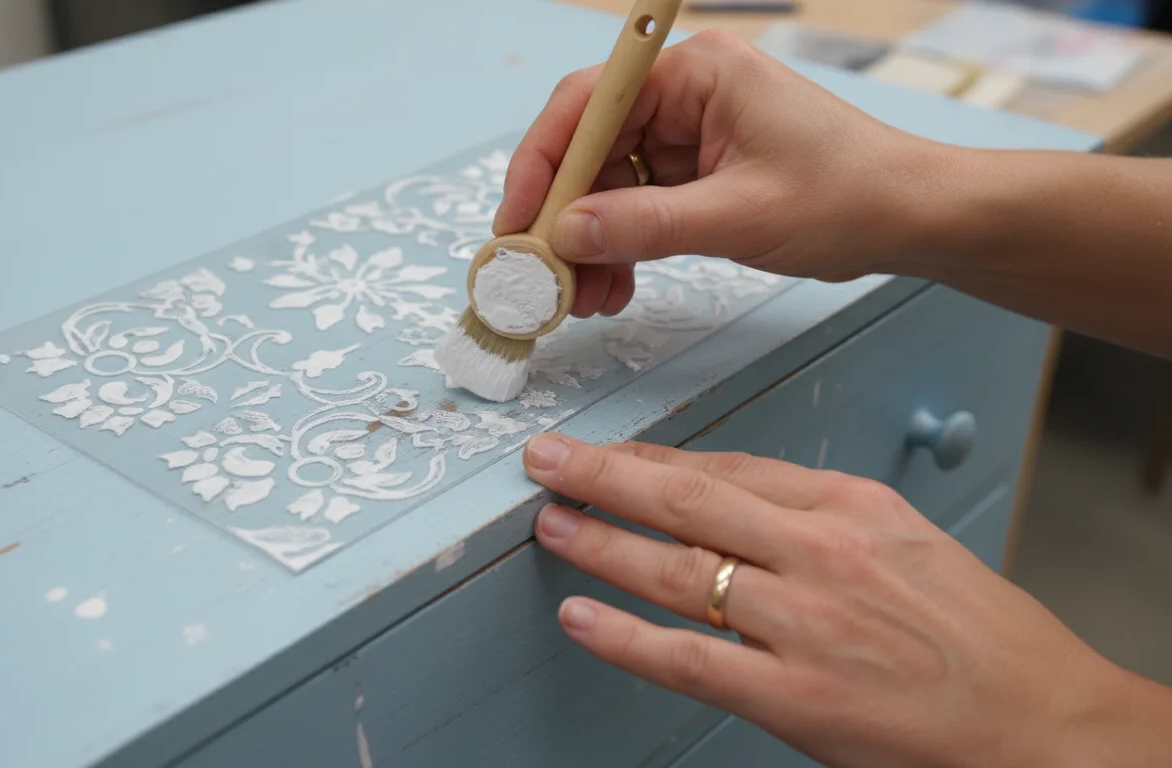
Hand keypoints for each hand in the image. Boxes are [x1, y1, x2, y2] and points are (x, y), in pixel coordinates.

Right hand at [494, 31, 941, 316]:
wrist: (909, 218)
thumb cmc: (848, 195)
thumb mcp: (738, 216)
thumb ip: (644, 225)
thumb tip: (564, 235)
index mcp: (695, 75)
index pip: (589, 105)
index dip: (541, 165)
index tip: (517, 224)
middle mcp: (684, 95)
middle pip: (589, 148)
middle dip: (562, 217)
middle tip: (540, 277)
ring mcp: (689, 134)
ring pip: (606, 185)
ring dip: (588, 243)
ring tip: (581, 299)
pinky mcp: (696, 172)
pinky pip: (634, 207)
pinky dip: (618, 248)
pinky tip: (612, 288)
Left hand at [522, 433, 1169, 767]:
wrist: (1045, 725)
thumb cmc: (987, 641)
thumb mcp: (908, 544)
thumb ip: (823, 521)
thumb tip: (740, 507)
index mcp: (855, 509)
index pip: (730, 469)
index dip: (655, 459)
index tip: (612, 451)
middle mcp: (824, 554)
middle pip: (689, 500)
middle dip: (606, 475)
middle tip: (550, 460)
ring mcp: (806, 625)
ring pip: (677, 569)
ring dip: (601, 542)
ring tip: (551, 525)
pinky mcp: (795, 697)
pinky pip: (687, 658)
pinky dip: (624, 636)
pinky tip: (582, 616)